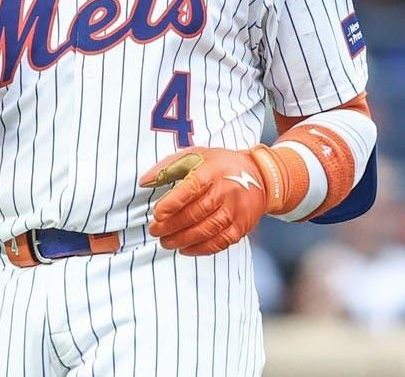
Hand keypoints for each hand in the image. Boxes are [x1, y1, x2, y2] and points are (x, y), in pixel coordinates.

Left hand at [139, 146, 283, 255]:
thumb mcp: (196, 156)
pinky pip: (219, 242)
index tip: (157, 214)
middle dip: (171, 225)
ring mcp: (235, 211)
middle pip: (195, 213)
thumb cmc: (221, 165)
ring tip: (166, 242)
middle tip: (155, 231)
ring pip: (206, 230)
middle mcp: (225, 191)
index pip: (190, 189)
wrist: (261, 175)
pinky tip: (186, 249)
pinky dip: (200, 249)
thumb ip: (168, 167)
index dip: (172, 203)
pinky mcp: (241, 226)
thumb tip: (144, 181)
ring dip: (182, 240)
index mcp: (212, 172)